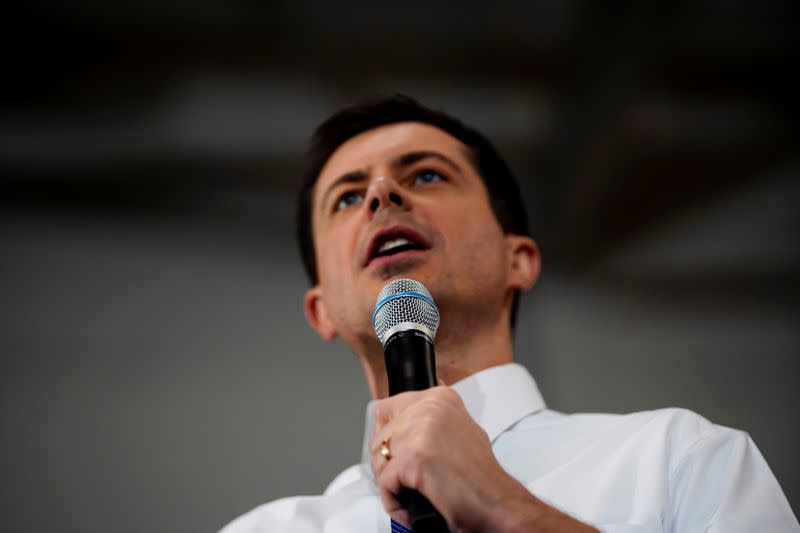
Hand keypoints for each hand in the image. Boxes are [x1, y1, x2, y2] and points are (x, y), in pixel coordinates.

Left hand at [368, 386, 597, 531]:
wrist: (497, 502)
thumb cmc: (480, 475)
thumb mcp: (459, 428)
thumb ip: (430, 420)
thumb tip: (399, 425)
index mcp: (439, 397)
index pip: (386, 409)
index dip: (388, 437)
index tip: (396, 453)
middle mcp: (429, 407)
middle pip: (379, 437)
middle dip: (387, 463)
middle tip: (406, 479)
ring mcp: (420, 430)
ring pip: (379, 459)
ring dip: (390, 482)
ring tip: (411, 492)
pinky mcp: (413, 458)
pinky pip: (384, 483)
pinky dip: (393, 501)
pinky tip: (410, 507)